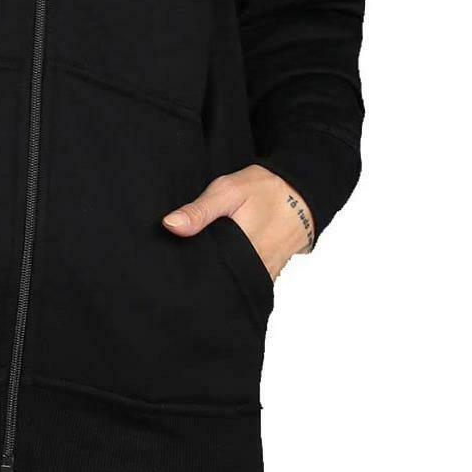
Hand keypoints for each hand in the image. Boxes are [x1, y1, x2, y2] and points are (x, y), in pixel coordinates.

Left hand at [160, 165, 314, 279]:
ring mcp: (267, 273)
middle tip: (187, 264)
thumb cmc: (264, 189)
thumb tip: (170, 225)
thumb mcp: (227, 191)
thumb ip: (199, 211)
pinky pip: (250, 280)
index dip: (192, 270)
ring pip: (237, 283)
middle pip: (222, 281)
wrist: (301, 190)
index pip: (209, 273)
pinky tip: (226, 263)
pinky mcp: (272, 271)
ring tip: (206, 263)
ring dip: (222, 275)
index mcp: (242, 250)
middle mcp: (257, 268)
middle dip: (206, 275)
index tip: (177, 265)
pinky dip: (238, 274)